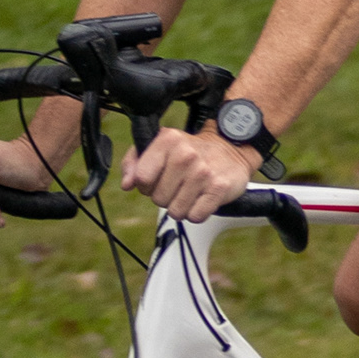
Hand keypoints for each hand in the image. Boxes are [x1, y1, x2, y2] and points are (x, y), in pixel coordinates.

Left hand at [122, 126, 255, 221]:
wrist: (231, 149)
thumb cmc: (191, 152)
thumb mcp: (161, 147)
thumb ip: (135, 162)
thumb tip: (127, 184)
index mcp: (167, 140)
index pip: (142, 178)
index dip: (146, 185)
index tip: (157, 179)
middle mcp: (185, 155)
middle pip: (158, 199)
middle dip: (166, 197)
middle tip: (178, 185)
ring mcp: (203, 172)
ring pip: (176, 211)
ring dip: (181, 207)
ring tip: (190, 192)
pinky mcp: (219, 188)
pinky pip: (195, 216)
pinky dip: (197, 212)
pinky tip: (202, 198)